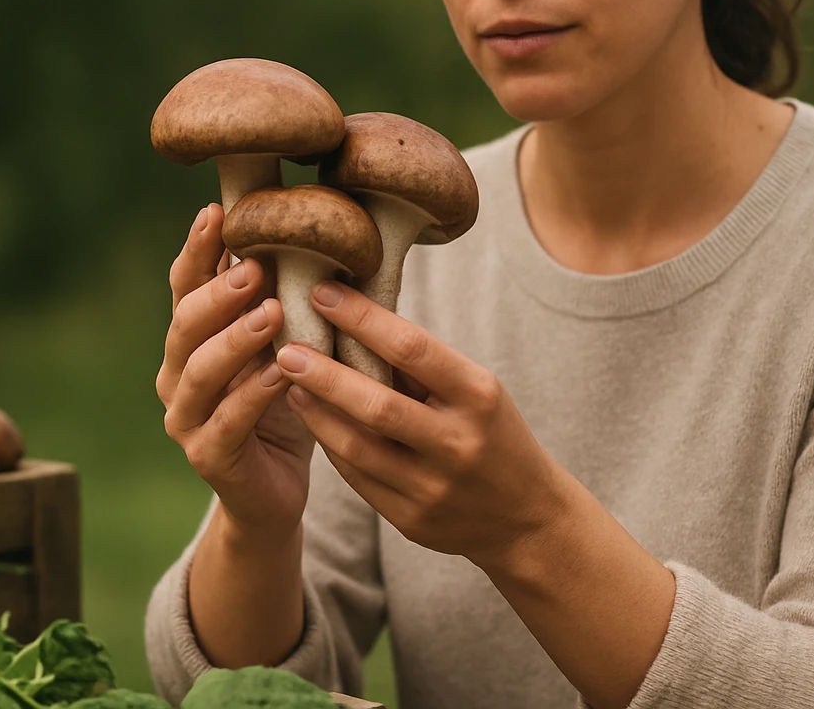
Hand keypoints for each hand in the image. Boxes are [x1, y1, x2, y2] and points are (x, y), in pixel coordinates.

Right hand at [157, 204, 315, 538]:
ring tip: (271, 314)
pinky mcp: (208, 457)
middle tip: (253, 269)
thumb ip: (281, 298)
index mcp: (191, 340)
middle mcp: (177, 375)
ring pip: (200, 373)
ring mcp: (186, 419)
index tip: (216, 212)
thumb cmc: (284, 405)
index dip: (196, 249)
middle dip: (217, 294)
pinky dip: (254, 396)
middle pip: (185, 325)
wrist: (275, 492)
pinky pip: (228, 422)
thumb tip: (313, 231)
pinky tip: (282, 373)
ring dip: (235, 340)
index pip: (185, 286)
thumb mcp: (284, 345)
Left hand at [274, 281, 568, 572]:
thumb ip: (424, 368)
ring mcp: (433, 487)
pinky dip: (332, 444)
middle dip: (324, 373)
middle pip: (377, 402)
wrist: (527, 518)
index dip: (362, 319)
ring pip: (358, 445)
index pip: (412, 348)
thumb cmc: (494, 434)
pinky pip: (358, 477)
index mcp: (478, 396)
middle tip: (286, 348)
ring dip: (317, 411)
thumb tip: (357, 320)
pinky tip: (314, 419)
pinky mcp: (411, 519)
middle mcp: (457, 442)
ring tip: (289, 382)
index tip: (323, 293)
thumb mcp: (479, 391)